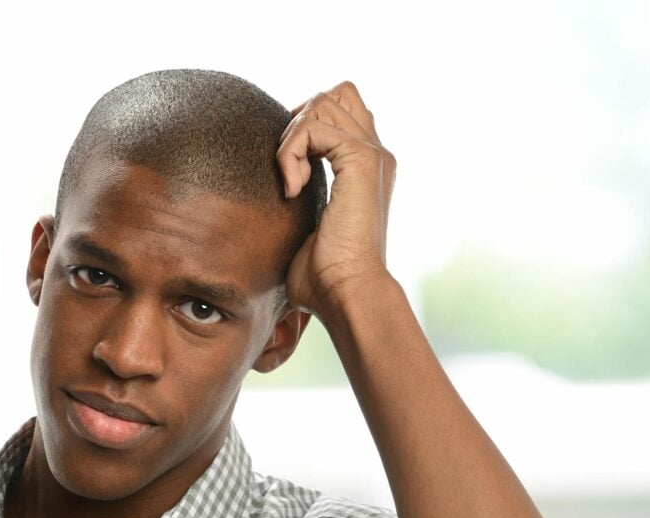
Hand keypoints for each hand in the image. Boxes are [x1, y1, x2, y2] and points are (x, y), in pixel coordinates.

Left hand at [277, 82, 396, 315]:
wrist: (346, 293)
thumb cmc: (323, 277)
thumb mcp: (306, 226)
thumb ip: (300, 195)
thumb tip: (273, 191)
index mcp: (368, 168)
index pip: (341, 109)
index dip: (306, 124)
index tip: (290, 170)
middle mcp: (377, 155)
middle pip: (336, 93)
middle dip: (300, 120)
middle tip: (289, 167)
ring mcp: (373, 155)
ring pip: (321, 103)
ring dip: (291, 139)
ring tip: (291, 182)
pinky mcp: (362, 161)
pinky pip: (313, 126)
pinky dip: (290, 153)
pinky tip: (293, 189)